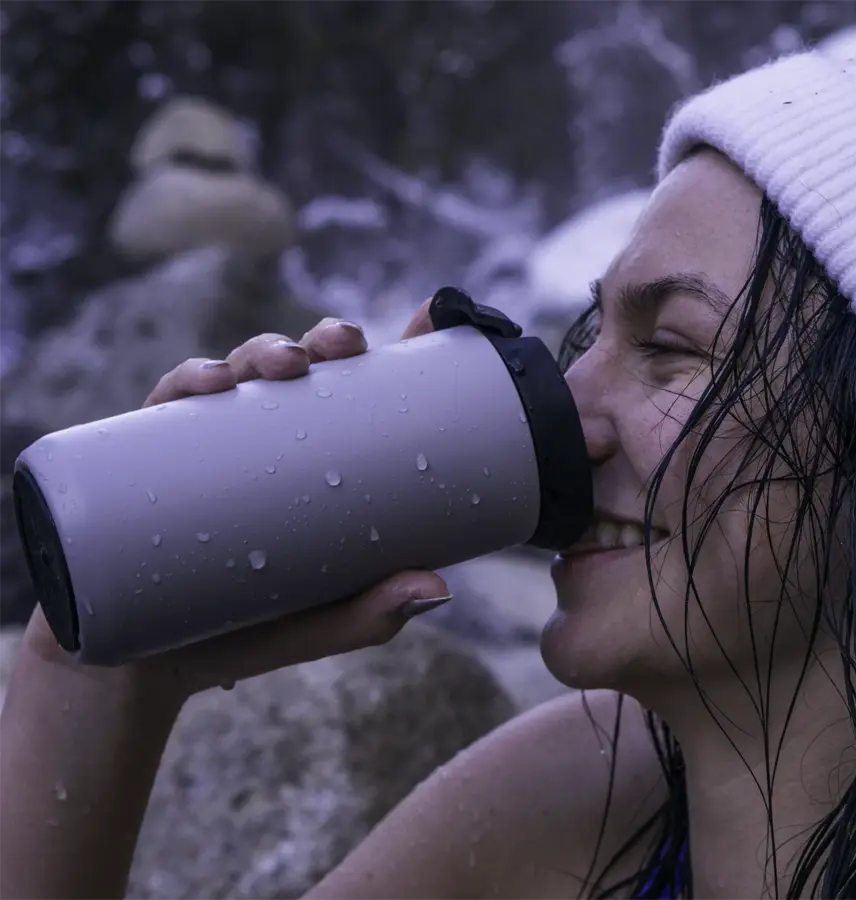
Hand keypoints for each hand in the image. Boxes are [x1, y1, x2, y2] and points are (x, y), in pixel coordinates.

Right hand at [24, 306, 447, 703]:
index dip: (390, 351)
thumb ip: (373, 613)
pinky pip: (165, 406)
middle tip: (346, 347)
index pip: (355, 394)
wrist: (142, 673)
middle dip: (323, 341)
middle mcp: (261, 444)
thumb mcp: (321, 624)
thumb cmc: (243, 636)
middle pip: (298, 370)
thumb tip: (437, 588)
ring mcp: (206, 448)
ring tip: (286, 366)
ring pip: (236, 374)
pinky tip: (208, 386)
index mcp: (311, 465)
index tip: (428, 317)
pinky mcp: (148, 461)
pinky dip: (186, 383)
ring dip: (261, 351)